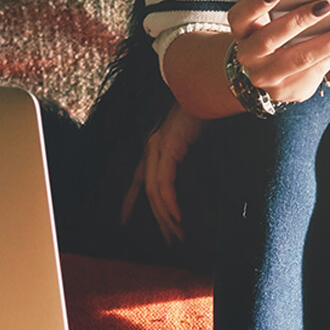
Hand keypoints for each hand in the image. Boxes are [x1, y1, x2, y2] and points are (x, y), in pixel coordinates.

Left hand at [121, 104, 204, 244]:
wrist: (206, 90)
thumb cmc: (202, 112)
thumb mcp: (189, 137)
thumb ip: (183, 154)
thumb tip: (188, 174)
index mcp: (154, 146)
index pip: (137, 180)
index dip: (128, 201)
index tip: (122, 221)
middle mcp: (152, 147)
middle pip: (149, 192)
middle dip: (158, 218)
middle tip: (170, 240)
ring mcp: (159, 147)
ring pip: (156, 191)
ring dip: (166, 216)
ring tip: (177, 234)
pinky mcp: (169, 147)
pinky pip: (165, 182)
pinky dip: (170, 202)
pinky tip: (177, 216)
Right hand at [229, 0, 329, 101]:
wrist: (265, 74)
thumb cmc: (274, 36)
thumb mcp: (270, 21)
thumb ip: (286, 9)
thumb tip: (322, 0)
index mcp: (242, 32)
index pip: (240, 16)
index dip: (256, 4)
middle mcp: (248, 56)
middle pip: (269, 39)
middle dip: (299, 20)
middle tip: (325, 5)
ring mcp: (265, 78)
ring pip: (298, 59)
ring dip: (328, 42)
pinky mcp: (286, 92)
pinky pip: (313, 72)